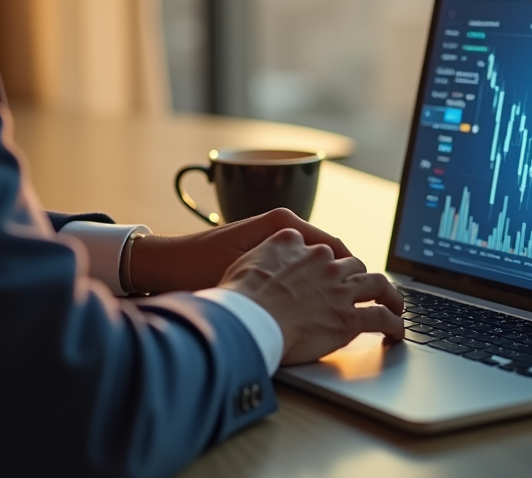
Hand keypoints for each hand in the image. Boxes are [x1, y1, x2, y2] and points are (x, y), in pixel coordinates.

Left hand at [129, 208, 351, 293]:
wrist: (164, 266)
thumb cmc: (198, 267)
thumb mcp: (244, 269)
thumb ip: (285, 272)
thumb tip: (325, 278)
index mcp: (282, 223)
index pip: (334, 245)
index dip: (353, 270)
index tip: (368, 292)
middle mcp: (281, 225)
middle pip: (329, 252)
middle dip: (345, 277)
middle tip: (359, 304)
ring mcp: (273, 237)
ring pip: (315, 260)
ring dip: (328, 281)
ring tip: (341, 307)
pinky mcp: (263, 250)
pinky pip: (298, 264)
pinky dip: (308, 281)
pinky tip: (311, 304)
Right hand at [218, 228, 404, 364]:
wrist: (247, 317)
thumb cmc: (238, 295)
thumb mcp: (247, 259)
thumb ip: (265, 255)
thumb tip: (269, 260)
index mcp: (297, 244)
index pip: (322, 249)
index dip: (330, 263)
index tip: (331, 271)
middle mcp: (323, 262)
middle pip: (353, 265)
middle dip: (360, 277)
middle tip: (366, 289)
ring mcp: (339, 289)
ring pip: (376, 284)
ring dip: (389, 294)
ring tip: (395, 304)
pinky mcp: (349, 317)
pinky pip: (381, 318)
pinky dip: (395, 324)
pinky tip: (398, 331)